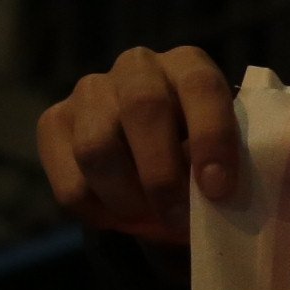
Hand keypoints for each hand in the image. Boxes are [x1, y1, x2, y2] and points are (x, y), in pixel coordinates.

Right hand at [36, 45, 241, 239]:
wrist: (151, 158)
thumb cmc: (204, 161)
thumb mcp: (228, 156)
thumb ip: (232, 169)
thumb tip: (236, 202)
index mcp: (190, 66)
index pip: (202, 88)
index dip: (211, 139)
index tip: (219, 190)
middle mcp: (138, 67)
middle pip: (143, 110)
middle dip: (163, 176)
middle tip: (178, 220)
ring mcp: (91, 91)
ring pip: (97, 149)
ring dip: (126, 200)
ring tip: (148, 223)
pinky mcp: (54, 121)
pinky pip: (69, 180)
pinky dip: (98, 213)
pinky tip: (120, 219)